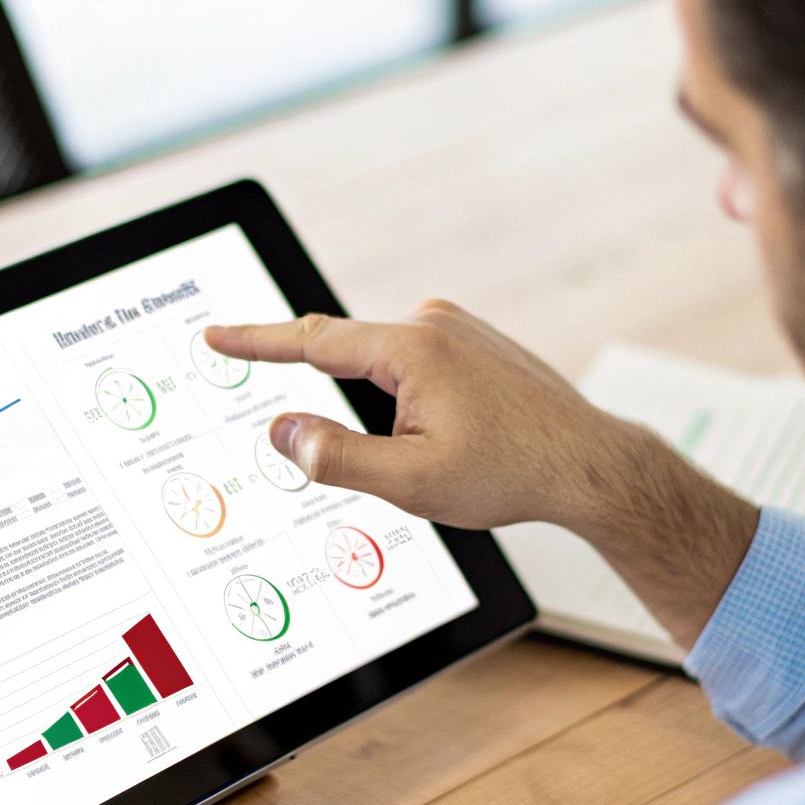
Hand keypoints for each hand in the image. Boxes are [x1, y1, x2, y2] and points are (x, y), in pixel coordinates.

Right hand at [205, 301, 759, 648]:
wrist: (589, 464)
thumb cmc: (509, 474)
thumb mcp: (412, 482)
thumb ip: (337, 457)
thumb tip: (282, 431)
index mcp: (412, 349)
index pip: (312, 341)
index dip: (256, 342)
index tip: (214, 335)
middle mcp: (432, 322)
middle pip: (351, 361)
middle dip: (353, 413)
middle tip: (403, 459)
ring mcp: (455, 325)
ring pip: (383, 370)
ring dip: (390, 414)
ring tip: (454, 457)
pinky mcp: (471, 338)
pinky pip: (413, 367)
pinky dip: (411, 402)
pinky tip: (462, 440)